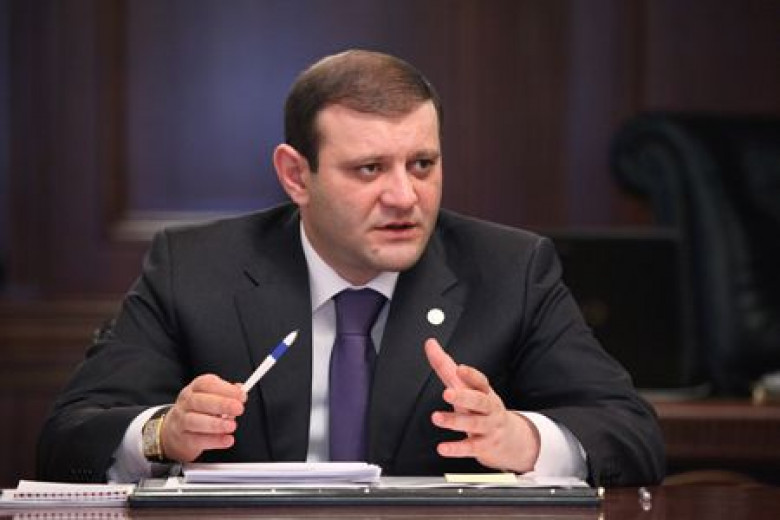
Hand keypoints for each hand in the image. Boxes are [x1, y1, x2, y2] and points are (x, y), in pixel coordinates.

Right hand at [159, 374, 246, 462]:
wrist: (173, 432)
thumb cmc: (198, 411)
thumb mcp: (211, 397)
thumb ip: (227, 394)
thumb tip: (241, 391)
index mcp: (194, 389)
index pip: (206, 384)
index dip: (225, 388)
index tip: (241, 395)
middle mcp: (186, 403)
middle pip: (200, 401)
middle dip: (221, 404)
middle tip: (239, 408)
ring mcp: (181, 421)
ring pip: (195, 421)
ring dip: (216, 424)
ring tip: (232, 425)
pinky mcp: (183, 440)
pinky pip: (198, 440)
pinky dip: (214, 441)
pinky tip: (227, 440)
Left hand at [424, 338, 539, 472]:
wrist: (512, 439)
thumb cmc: (482, 408)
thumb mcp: (467, 387)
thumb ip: (446, 366)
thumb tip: (430, 343)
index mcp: (484, 392)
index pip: (480, 381)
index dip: (471, 375)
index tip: (460, 368)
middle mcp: (488, 408)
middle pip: (479, 401)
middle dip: (464, 397)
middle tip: (447, 393)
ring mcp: (488, 427)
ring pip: (474, 424)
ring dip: (455, 421)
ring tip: (436, 418)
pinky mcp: (484, 446)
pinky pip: (471, 448)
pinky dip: (457, 448)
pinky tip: (442, 448)